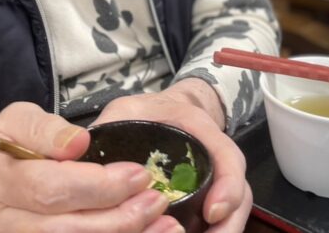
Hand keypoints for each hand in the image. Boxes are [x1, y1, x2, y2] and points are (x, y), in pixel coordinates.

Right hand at [0, 101, 179, 232]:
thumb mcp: (9, 124)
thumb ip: (45, 129)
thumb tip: (80, 143)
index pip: (50, 188)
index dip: (98, 185)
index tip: (139, 173)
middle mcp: (1, 224)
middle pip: (65, 230)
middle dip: (119, 219)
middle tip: (158, 201)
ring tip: (164, 228)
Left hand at [94, 79, 251, 232]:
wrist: (168, 111)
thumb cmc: (149, 112)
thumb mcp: (129, 108)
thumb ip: (112, 123)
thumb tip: (89, 150)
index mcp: (201, 130)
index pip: (227, 157)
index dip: (227, 186)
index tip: (212, 212)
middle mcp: (216, 158)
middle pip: (239, 195)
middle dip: (228, 225)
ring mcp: (216, 180)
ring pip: (233, 213)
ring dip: (221, 232)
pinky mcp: (209, 199)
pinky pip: (218, 221)